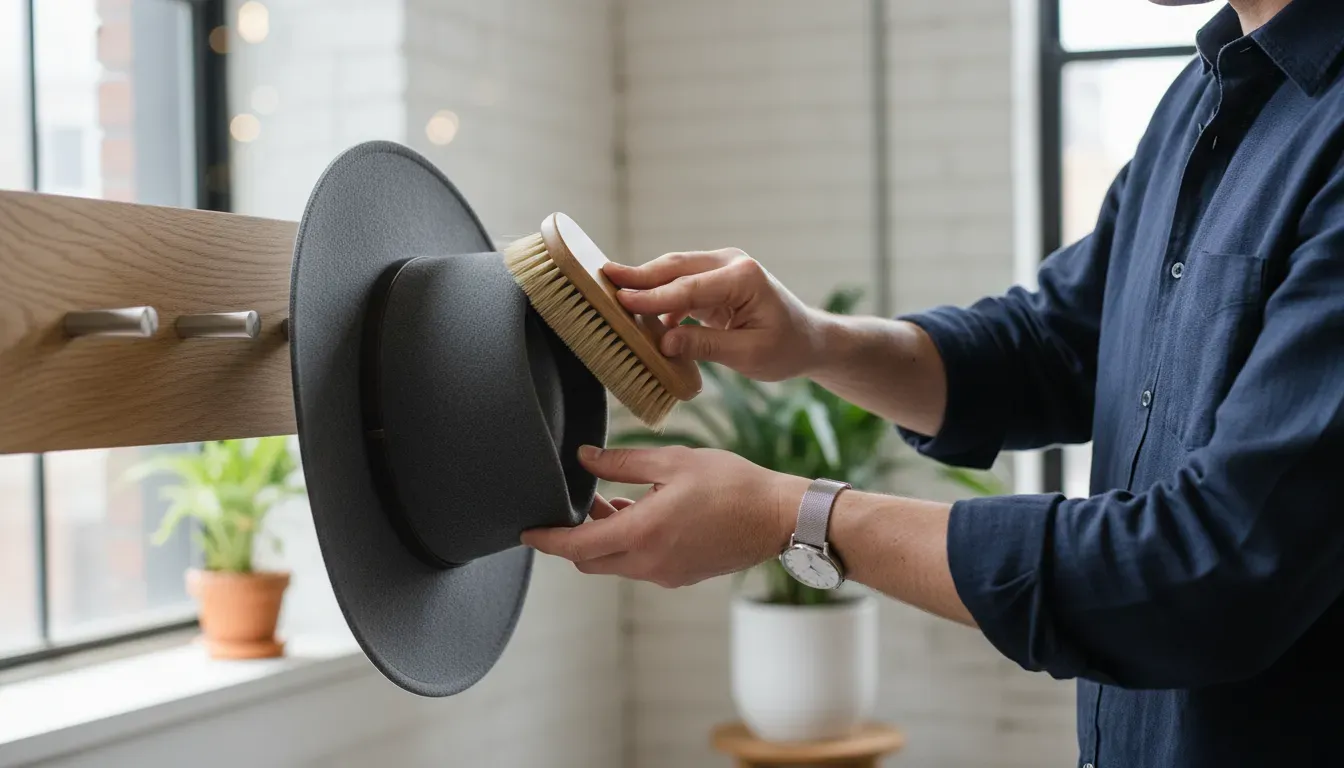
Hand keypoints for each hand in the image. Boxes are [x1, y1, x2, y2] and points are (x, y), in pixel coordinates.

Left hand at [521, 445, 809, 587]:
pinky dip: (629, 543)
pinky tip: (640, 512)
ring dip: (604, 537)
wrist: (779, 518)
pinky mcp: (681, 575)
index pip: (576, 547)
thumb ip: (623, 461)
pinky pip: (640, 564)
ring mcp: (666, 574)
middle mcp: (649, 563)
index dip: (546, 540)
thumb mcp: (673, 461)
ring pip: (616, 563)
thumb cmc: (732, 484)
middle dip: (574, 536)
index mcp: (642, 534)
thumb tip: (584, 458)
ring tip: (609, 498)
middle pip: (591, 561)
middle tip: (574, 502)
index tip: (526, 532)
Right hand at [603, 249, 826, 381]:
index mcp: (743, 277)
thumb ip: (706, 346)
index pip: (688, 287)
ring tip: (612, 293)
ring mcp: (722, 268)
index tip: (620, 299)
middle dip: (639, 275)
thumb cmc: (785, 348)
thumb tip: (665, 343)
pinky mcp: (715, 280)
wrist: (808, 340)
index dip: (652, 296)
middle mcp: (731, 263)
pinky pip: (681, 285)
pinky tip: (642, 317)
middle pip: (675, 267)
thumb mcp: (749, 355)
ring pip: (675, 272)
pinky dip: (661, 299)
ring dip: (646, 284)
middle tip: (602, 277)